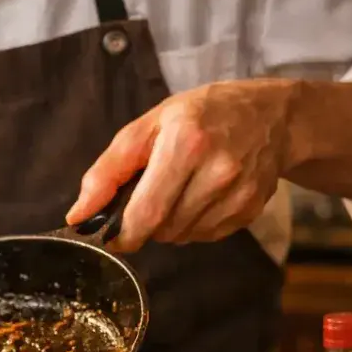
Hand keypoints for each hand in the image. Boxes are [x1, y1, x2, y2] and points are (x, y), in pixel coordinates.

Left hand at [66, 80, 294, 251]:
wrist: (273, 116)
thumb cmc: (201, 115)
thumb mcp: (148, 126)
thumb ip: (107, 171)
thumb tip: (78, 216)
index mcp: (186, 144)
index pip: (145, 213)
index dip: (121, 233)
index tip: (110, 233)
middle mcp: (218, 171)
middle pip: (161, 229)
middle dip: (143, 224)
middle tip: (148, 196)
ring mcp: (238, 193)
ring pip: (181, 237)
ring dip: (168, 225)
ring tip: (178, 190)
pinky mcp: (250, 210)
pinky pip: (204, 236)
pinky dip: (192, 225)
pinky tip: (201, 196)